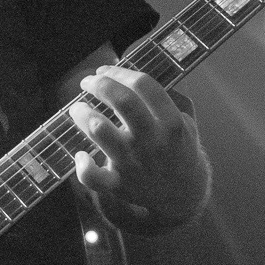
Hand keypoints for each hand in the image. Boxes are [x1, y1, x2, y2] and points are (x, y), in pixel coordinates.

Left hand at [67, 65, 207, 227]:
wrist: (183, 193)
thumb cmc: (179, 151)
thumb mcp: (186, 122)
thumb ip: (165, 99)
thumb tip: (131, 74)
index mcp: (170, 122)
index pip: (143, 85)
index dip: (120, 72)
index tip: (105, 70)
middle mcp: (151, 140)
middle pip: (121, 101)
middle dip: (99, 84)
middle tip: (88, 82)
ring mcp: (133, 162)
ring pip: (99, 130)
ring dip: (82, 114)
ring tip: (78, 109)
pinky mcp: (119, 185)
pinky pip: (92, 176)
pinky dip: (82, 165)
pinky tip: (81, 155)